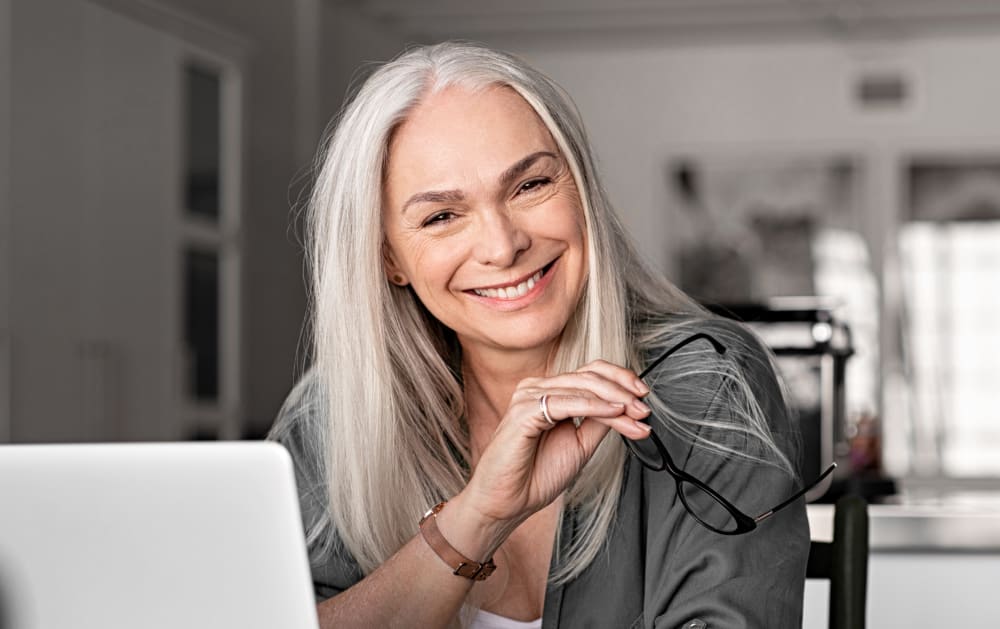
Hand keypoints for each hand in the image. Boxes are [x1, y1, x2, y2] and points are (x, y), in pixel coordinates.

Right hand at [460, 360, 651, 542]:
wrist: (508, 501)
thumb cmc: (535, 475)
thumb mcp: (579, 444)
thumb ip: (598, 422)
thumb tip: (626, 407)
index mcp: (549, 392)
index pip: (590, 373)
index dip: (620, 380)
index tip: (644, 397)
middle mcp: (537, 388)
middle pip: (589, 375)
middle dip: (623, 391)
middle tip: (644, 409)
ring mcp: (529, 396)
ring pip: (582, 387)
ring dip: (616, 400)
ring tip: (636, 415)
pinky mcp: (524, 411)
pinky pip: (566, 403)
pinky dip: (594, 407)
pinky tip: (614, 412)